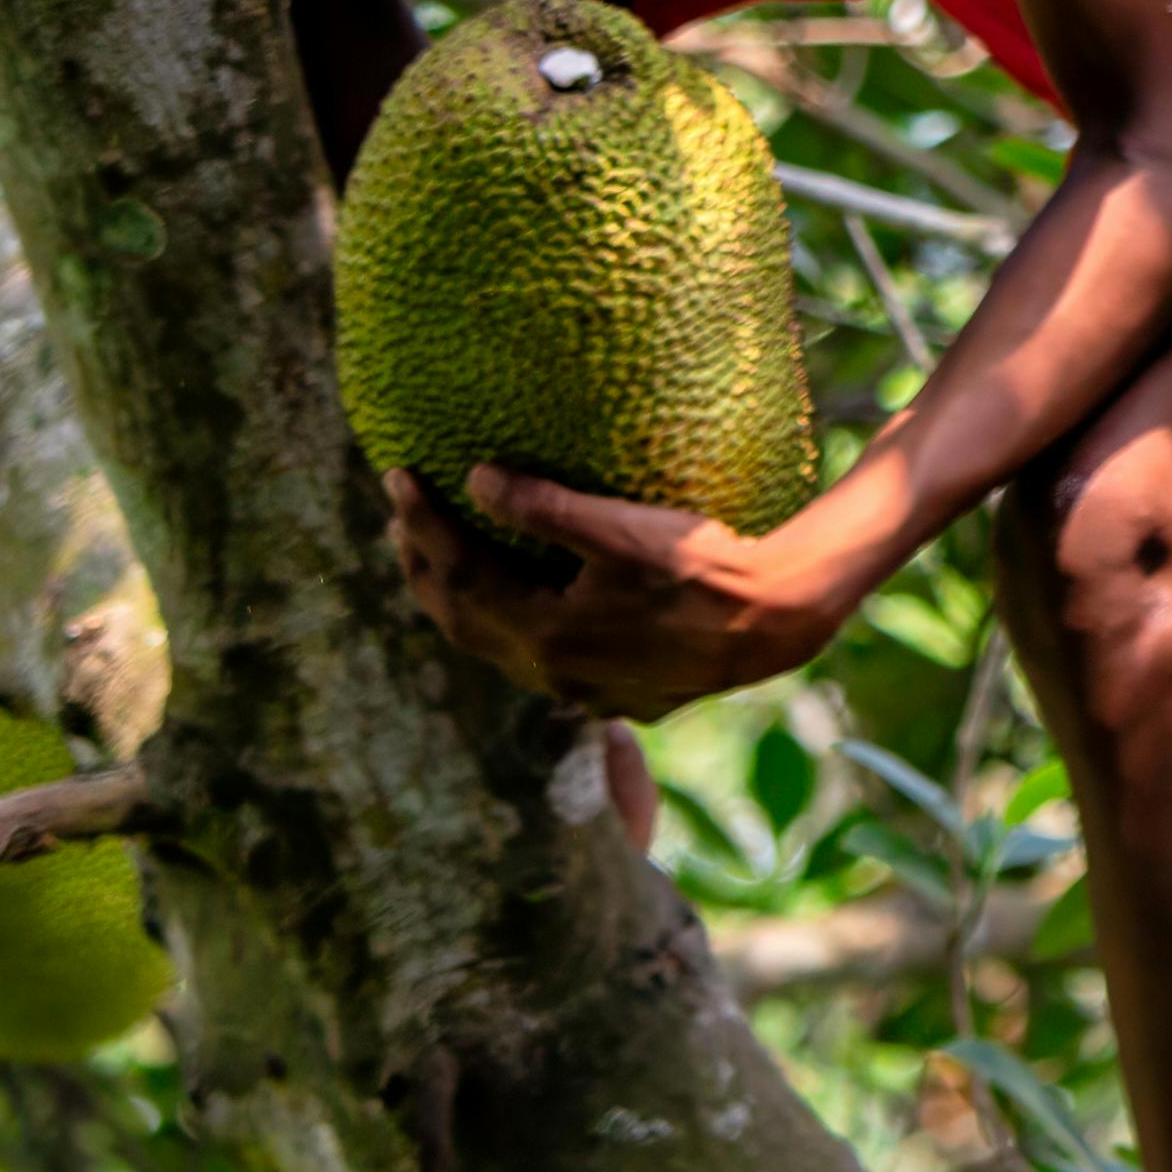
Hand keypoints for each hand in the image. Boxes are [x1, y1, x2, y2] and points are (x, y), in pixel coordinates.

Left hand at [388, 466, 861, 720]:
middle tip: (401, 519)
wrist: (776, 622)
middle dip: (424, 565)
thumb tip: (477, 479)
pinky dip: (513, 627)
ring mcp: (585, 692)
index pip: (458, 572)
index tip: (395, 476)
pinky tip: (525, 606)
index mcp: (546, 633)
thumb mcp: (623, 528)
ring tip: (445, 558)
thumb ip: (545, 507)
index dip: (422, 522)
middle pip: (462, 620)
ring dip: (463, 600)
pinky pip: (544, 661)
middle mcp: (554, 674)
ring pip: (499, 647)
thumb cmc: (704, 566)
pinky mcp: (619, 695)